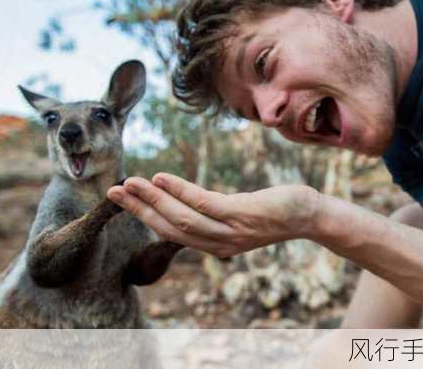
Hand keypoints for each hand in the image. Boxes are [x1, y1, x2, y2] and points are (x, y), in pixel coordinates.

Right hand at [107, 173, 321, 256]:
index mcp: (213, 244)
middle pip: (169, 228)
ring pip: (182, 218)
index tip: (121, 200)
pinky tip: (161, 178)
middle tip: (112, 192)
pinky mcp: (242, 215)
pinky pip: (204, 204)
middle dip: (138, 210)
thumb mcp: (235, 215)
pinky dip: (179, 191)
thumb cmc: (271, 211)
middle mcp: (217, 244)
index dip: (143, 216)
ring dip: (152, 201)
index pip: (170, 232)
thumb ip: (210, 213)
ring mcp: (229, 232)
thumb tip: (184, 200)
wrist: (309, 215)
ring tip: (129, 184)